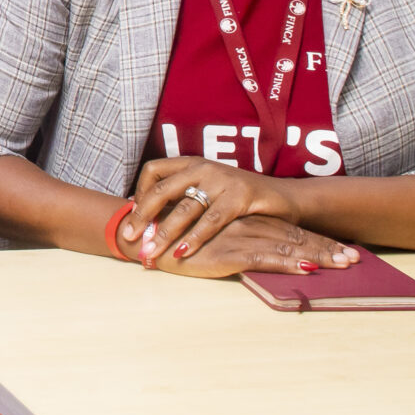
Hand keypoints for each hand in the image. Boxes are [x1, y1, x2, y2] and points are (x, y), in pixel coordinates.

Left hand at [122, 157, 356, 269]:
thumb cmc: (241, 200)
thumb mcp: (208, 192)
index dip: (140, 193)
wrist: (285, 199)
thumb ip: (183, 198)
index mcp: (192, 163)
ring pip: (185, 207)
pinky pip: (212, 220)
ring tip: (151, 251)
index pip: (153, 171)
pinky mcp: (241, 196)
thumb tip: (145, 214)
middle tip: (129, 237)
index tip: (133, 217)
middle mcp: (204, 167)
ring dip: (164, 232)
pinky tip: (182, 251)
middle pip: (162, 189)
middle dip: (143, 216)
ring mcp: (223, 179)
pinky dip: (195, 238)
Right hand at [145, 215, 359, 279]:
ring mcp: (239, 238)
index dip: (320, 241)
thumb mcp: (212, 240)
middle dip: (328, 249)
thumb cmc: (176, 241)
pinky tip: (308, 267)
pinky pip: (264, 258)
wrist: (145, 238)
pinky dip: (288, 263)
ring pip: (287, 246)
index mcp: (246, 222)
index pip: (291, 231)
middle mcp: (247, 226)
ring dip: (319, 255)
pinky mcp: (227, 252)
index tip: (346, 251)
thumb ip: (235, 241)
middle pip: (297, 237)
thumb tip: (262, 255)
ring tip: (344, 264)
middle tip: (356, 260)